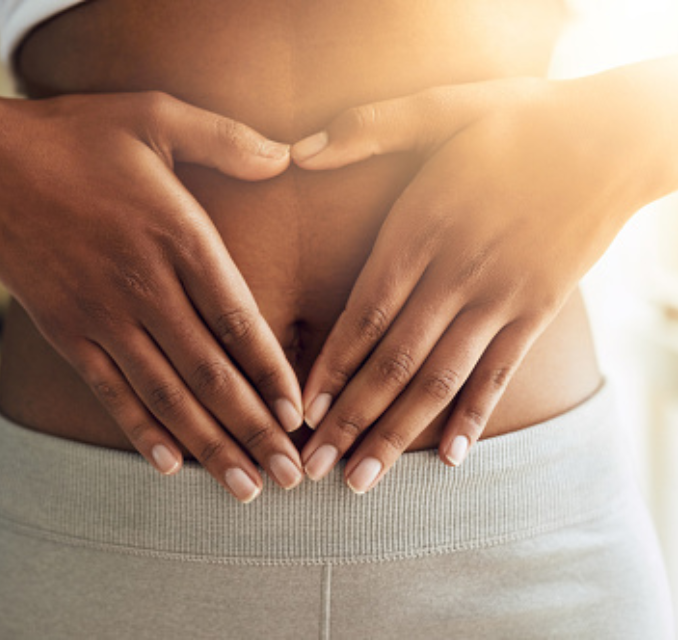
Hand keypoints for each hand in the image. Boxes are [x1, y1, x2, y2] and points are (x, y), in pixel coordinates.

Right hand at [0, 90, 304, 501]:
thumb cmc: (77, 137)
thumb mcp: (156, 116)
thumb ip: (227, 138)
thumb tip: (287, 154)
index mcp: (178, 236)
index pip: (239, 320)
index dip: (272, 373)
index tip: (299, 415)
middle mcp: (145, 286)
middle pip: (211, 373)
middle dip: (254, 430)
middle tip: (289, 476)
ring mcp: (103, 315)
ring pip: (166, 395)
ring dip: (209, 446)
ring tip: (244, 488)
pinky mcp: (67, 331)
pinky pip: (110, 392)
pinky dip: (142, 431)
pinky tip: (170, 465)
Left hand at [291, 76, 644, 492]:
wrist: (614, 137)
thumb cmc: (519, 123)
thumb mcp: (443, 107)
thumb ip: (370, 126)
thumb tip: (301, 150)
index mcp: (422, 227)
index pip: (363, 313)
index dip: (328, 367)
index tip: (299, 413)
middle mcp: (457, 273)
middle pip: (393, 361)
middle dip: (348, 419)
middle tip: (313, 468)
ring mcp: (501, 298)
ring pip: (440, 379)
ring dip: (398, 434)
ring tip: (363, 481)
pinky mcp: (538, 311)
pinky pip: (500, 374)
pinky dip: (473, 416)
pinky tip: (450, 459)